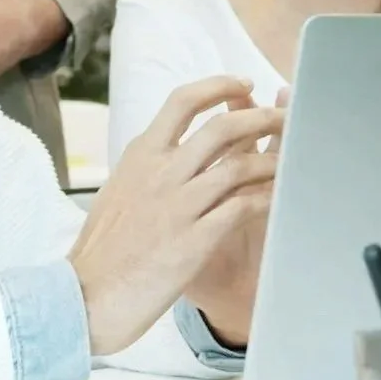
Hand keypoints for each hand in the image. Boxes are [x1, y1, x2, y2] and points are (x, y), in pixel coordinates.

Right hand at [69, 77, 280, 353]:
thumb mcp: (119, 189)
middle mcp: (161, 172)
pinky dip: (266, 198)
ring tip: (293, 159)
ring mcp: (179, 205)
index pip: (183, 101)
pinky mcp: (195, 240)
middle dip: (262, 117)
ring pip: (240, 166)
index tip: (244, 84)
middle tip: (285, 117)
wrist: (86, 295)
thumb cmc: (102, 248)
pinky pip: (242, 208)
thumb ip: (145, 166)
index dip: (219, 87)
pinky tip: (279, 198)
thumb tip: (164, 148)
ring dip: (273, 160)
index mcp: (141, 155)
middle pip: (223, 127)